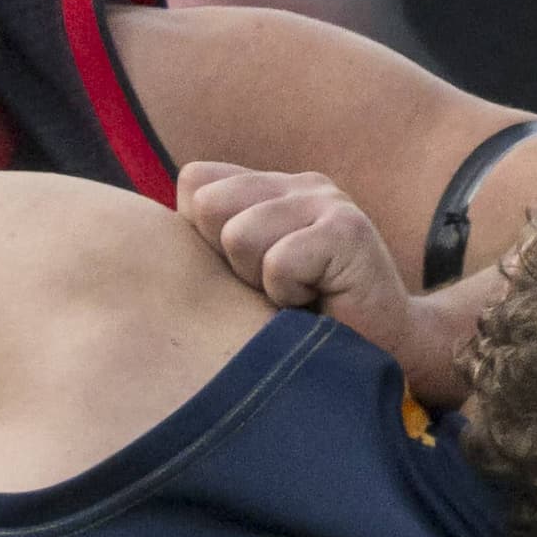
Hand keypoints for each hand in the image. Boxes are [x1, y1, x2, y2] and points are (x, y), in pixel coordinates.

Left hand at [179, 161, 415, 340]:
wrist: (383, 352)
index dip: (203, 238)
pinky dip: (289, 297)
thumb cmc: (304, 323)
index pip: (195, 183)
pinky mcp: (348, 231)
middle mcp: (300, 184)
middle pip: (208, 206)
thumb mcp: (246, 278)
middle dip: (229, 262)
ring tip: (295, 297)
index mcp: (271, 188)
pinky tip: (316, 302)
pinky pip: (279, 263)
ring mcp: (327, 201)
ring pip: (239, 235)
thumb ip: (210, 245)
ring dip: (260, 283)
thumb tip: (152, 237)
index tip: (245, 275)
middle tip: (273, 289)